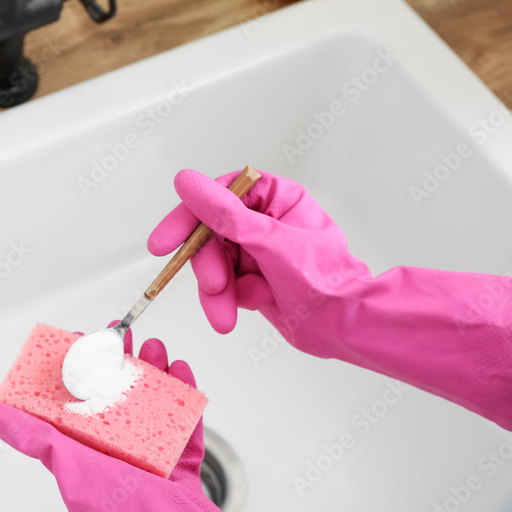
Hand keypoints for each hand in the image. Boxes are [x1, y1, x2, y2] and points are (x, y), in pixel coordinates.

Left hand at [0, 333, 305, 511]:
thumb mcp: (73, 471)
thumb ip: (35, 438)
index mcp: (84, 464)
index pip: (73, 408)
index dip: (76, 372)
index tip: (84, 340)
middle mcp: (115, 466)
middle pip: (116, 404)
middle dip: (121, 367)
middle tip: (126, 337)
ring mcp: (151, 471)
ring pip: (153, 412)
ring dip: (155, 377)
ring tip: (156, 348)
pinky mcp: (181, 478)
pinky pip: (185, 434)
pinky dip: (186, 404)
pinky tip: (184, 377)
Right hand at [149, 168, 511, 434]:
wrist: (346, 328)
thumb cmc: (326, 283)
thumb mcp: (270, 243)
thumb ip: (225, 214)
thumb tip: (188, 183)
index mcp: (275, 198)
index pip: (219, 195)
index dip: (189, 217)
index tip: (165, 241)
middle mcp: (264, 220)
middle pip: (210, 234)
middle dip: (208, 266)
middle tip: (215, 287)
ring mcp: (257, 250)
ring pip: (213, 264)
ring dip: (216, 291)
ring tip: (226, 314)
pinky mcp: (252, 278)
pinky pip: (222, 286)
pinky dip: (227, 302)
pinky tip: (251, 308)